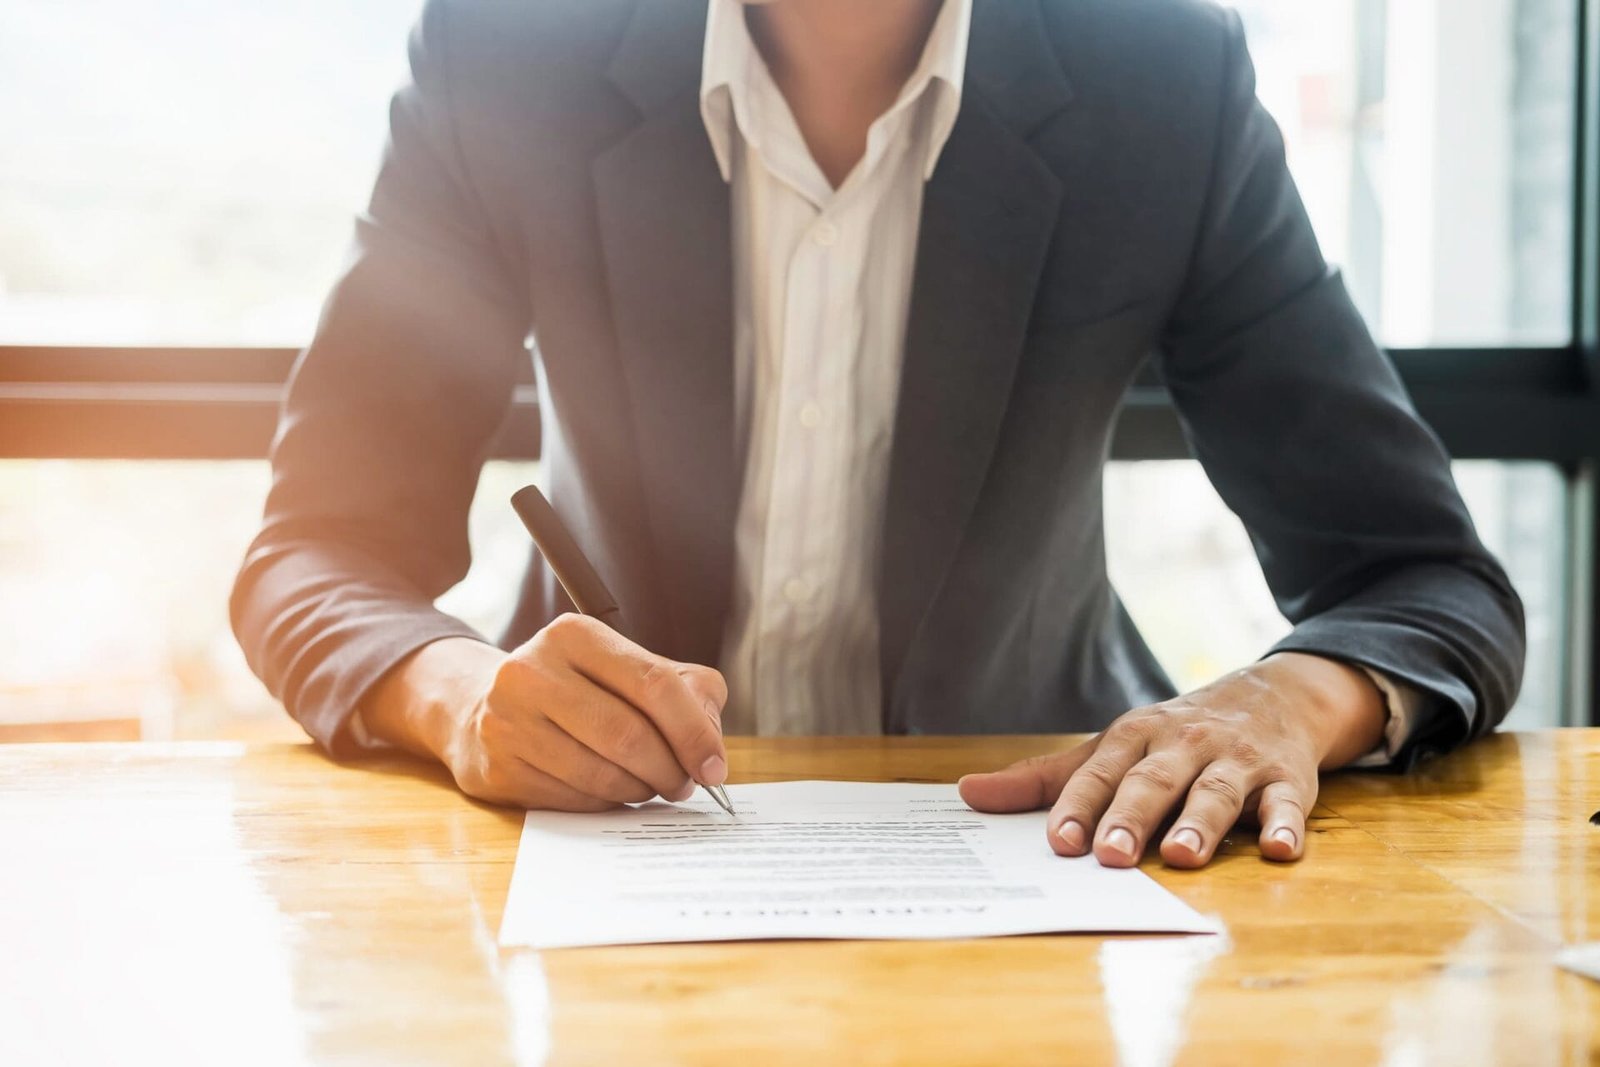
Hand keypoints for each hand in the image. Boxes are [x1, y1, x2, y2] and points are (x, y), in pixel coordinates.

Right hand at [363, 617, 728, 810]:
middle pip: (628, 735)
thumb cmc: (578, 689)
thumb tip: (711, 746)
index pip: (654, 684)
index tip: (715, 767)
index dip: (694, 733)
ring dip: (641, 790)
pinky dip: (605, 802)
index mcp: (574, 635)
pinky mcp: (495, 768)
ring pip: (601, 773)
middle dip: (670, 769)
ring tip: (650, 786)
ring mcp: (507, 721)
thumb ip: (687, 692)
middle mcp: (532, 671)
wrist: (480, 706)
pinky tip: (610, 791)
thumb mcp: (628, 669)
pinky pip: (573, 799)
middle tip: (685, 785)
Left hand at [957, 653, 1386, 867]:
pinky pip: (1286, 804)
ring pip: (1216, 793)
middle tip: (1109, 855)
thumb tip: (967, 794)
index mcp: (1134, 737)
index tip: (1059, 841)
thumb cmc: (1173, 737)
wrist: (1271, 695)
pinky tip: (1282, 849)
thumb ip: (1043, 779)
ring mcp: (1236, 761)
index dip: (1079, 806)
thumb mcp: (1110, 747)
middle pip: (1153, 783)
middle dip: (1131, 817)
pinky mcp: (1285, 779)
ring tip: (1181, 856)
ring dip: (1199, 824)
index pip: (1100, 773)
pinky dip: (1285, 825)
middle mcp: (1183, 745)